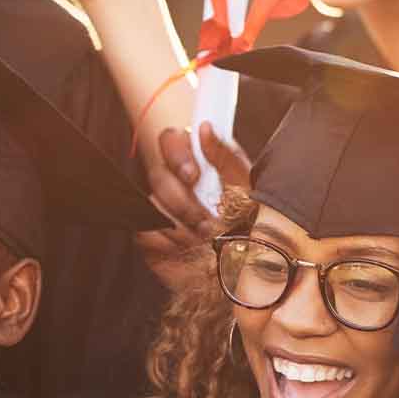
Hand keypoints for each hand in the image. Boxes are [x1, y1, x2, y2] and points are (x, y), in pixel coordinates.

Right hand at [135, 123, 249, 291]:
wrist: (246, 269)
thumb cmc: (252, 225)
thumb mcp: (248, 187)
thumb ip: (227, 156)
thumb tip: (205, 128)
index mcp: (197, 164)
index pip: (171, 140)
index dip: (177, 154)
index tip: (193, 175)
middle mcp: (177, 183)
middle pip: (158, 174)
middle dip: (183, 200)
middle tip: (206, 220)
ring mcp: (163, 210)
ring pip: (153, 203)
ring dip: (180, 223)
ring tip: (205, 238)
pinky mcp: (153, 237)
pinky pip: (146, 231)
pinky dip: (168, 241)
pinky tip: (187, 248)